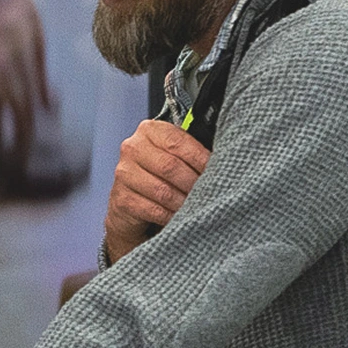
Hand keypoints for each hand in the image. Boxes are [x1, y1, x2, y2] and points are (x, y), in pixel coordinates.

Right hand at [103, 118, 211, 263]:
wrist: (132, 202)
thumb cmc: (161, 176)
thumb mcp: (175, 156)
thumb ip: (192, 150)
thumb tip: (225, 155)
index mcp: (150, 130)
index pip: (177, 141)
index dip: (200, 158)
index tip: (218, 169)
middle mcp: (133, 148)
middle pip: (170, 166)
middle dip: (194, 182)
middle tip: (210, 192)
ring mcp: (124, 174)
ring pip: (163, 191)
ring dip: (185, 202)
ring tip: (198, 206)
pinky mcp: (122, 199)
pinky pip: (154, 210)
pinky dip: (171, 216)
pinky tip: (180, 217)